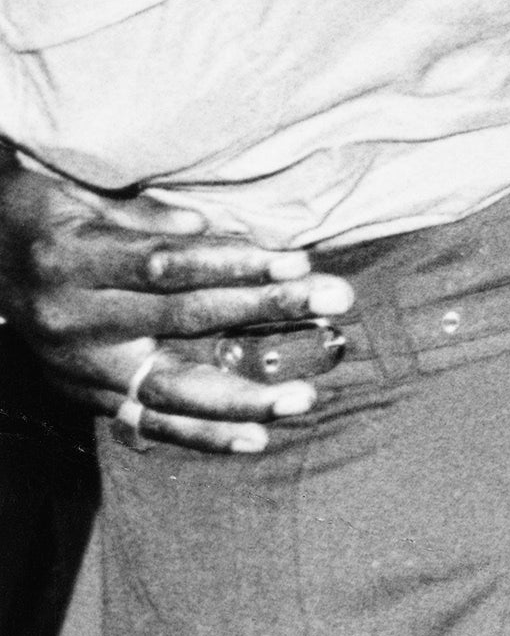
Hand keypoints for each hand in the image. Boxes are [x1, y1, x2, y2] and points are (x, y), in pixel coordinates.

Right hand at [0, 158, 352, 456]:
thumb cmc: (48, 212)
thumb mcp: (89, 196)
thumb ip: (151, 218)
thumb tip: (213, 231)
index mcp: (74, 259)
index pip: (168, 266)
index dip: (235, 263)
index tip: (298, 260)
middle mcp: (73, 319)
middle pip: (181, 318)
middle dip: (264, 310)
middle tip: (335, 300)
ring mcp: (76, 365)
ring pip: (166, 387)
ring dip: (241, 396)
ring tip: (302, 398)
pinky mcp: (81, 395)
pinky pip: (144, 422)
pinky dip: (199, 435)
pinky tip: (254, 439)